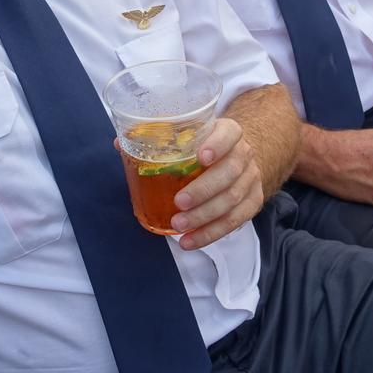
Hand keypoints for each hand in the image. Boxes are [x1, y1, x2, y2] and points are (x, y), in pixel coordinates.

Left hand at [169, 117, 265, 249]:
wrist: (238, 156)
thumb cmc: (205, 144)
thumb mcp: (189, 133)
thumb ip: (159, 137)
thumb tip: (119, 144)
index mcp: (228, 132)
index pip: (229, 134)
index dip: (217, 145)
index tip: (200, 157)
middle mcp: (244, 154)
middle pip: (229, 172)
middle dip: (203, 190)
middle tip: (179, 202)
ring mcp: (251, 179)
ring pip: (232, 200)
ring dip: (204, 216)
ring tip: (179, 226)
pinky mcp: (253, 201)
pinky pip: (235, 221)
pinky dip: (212, 233)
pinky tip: (191, 240)